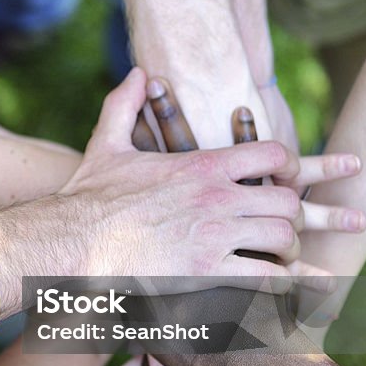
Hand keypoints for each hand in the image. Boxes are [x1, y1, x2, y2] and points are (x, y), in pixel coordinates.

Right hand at [58, 69, 344, 281]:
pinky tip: (280, 294)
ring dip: (288, 252)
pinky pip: (264, 280)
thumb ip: (124, 104)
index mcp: (201, 166)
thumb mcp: (107, 144)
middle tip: (287, 230)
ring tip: (281, 263)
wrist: (72, 241)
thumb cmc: (87, 198)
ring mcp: (214, 237)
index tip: (287, 179)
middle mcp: (216, 198)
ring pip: (283, 240)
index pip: (271, 154)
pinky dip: (279, 287)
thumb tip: (137, 72)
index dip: (288, 166)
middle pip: (286, 200)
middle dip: (293, 216)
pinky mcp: (206, 274)